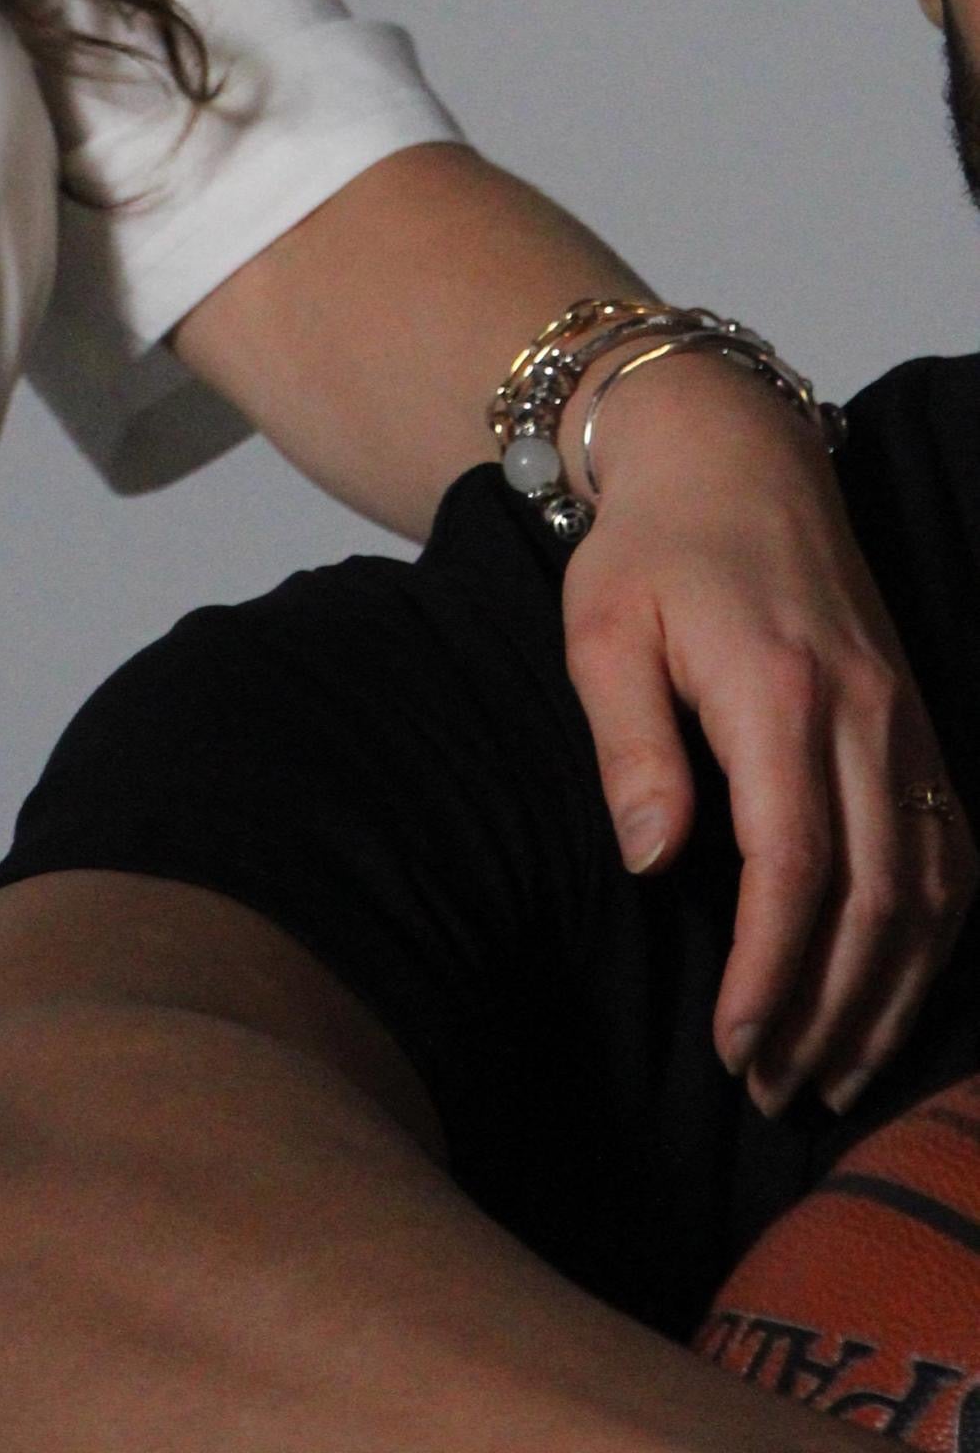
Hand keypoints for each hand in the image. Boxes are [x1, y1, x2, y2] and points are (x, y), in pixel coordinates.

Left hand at [558, 352, 973, 1114]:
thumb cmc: (650, 548)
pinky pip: (951, 853)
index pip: (794, 865)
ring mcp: (906, 722)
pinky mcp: (919, 727)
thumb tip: (653, 860)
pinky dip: (933, 938)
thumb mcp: (602, 627)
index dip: (772, 970)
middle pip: (873, 900)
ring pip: (927, 891)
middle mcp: (865, 714)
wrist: (734, 458)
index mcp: (782, 691)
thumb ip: (630, 743)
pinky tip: (893, 994)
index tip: (736, 1046)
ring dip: (887, 996)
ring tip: (830, 1074)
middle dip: (827, 1013)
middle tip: (772, 1089)